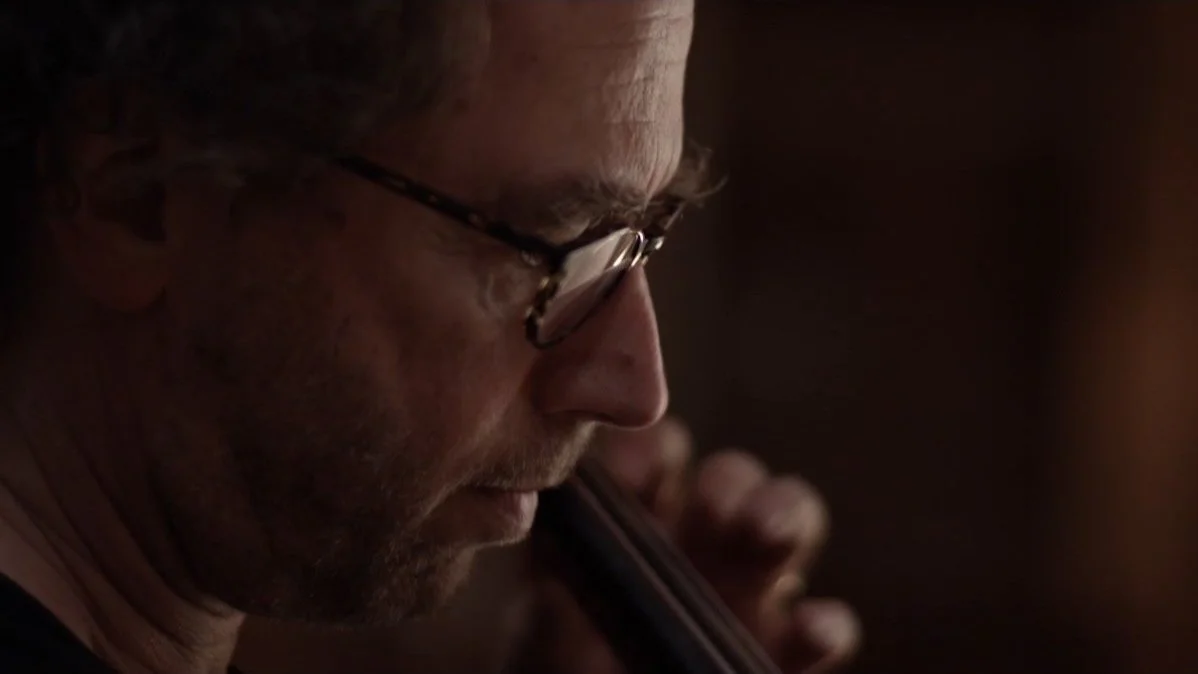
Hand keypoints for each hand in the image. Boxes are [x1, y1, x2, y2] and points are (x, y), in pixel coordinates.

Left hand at [516, 417, 860, 673]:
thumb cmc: (564, 662)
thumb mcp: (545, 616)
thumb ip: (553, 571)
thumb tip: (544, 521)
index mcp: (644, 513)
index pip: (657, 455)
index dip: (648, 454)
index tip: (626, 476)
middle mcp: (703, 537)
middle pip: (734, 479)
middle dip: (728, 482)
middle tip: (713, 505)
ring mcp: (751, 589)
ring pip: (793, 522)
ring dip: (785, 515)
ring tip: (763, 534)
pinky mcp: (786, 649)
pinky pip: (826, 627)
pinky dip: (824, 623)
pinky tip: (806, 627)